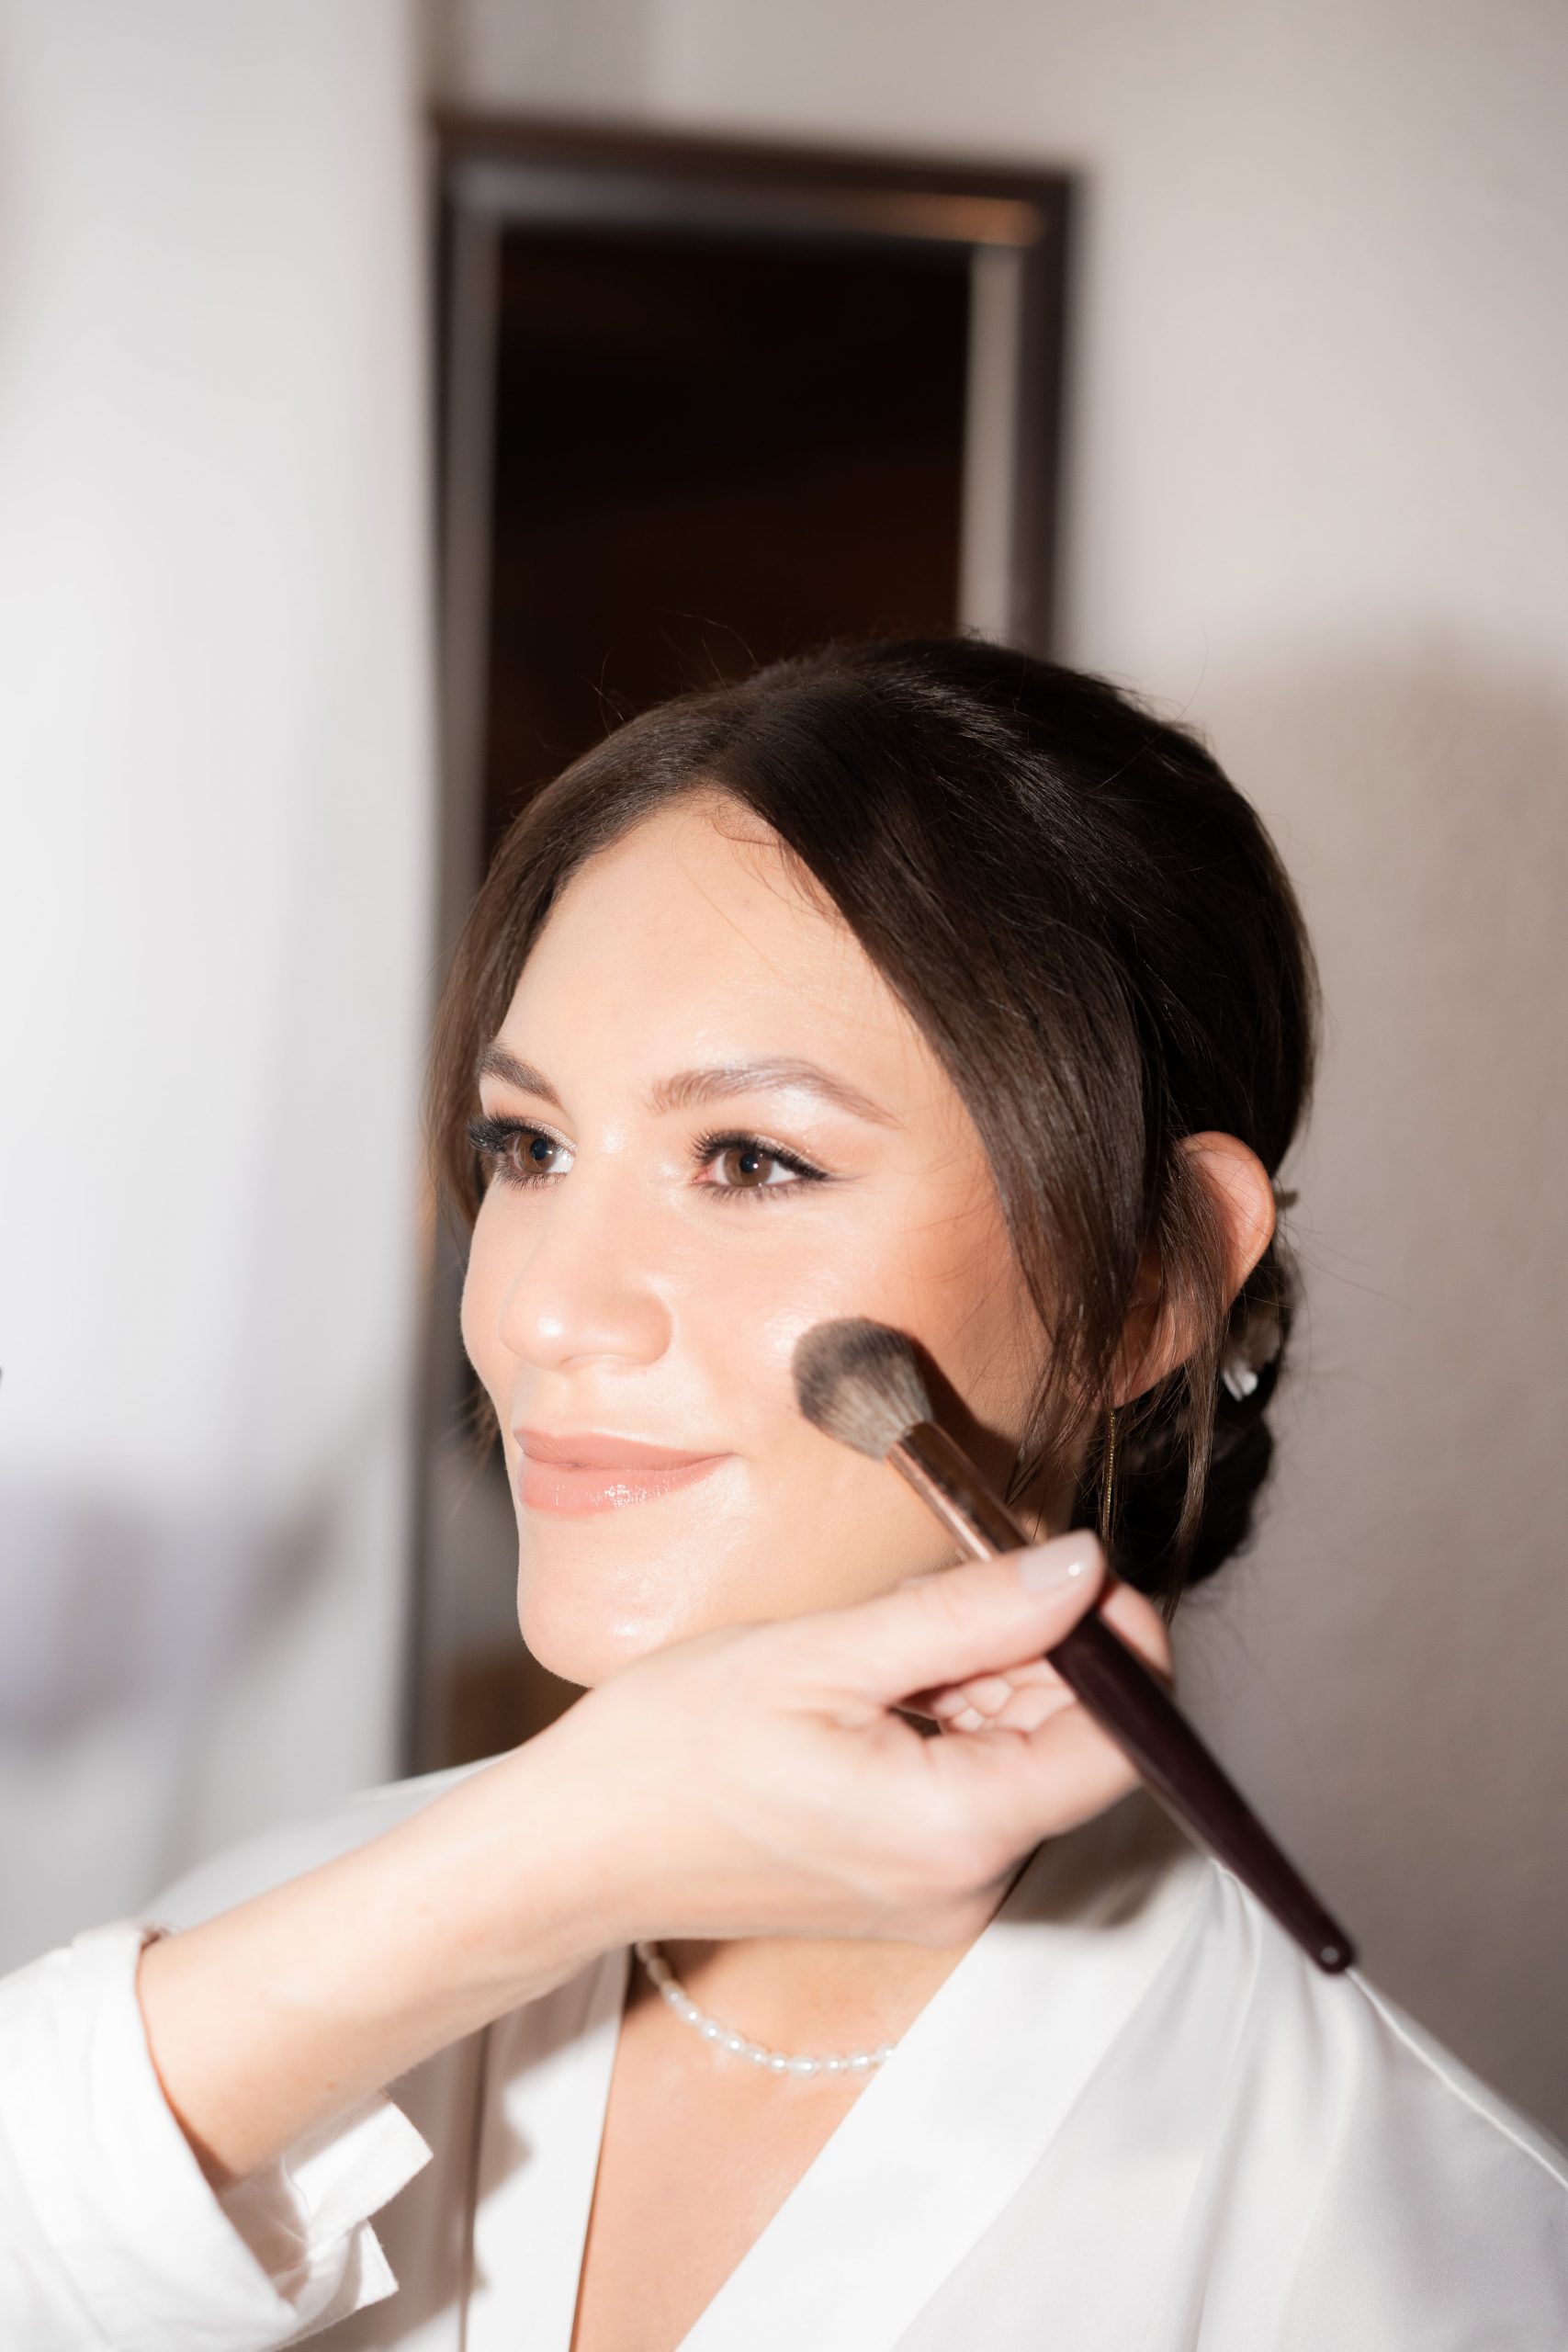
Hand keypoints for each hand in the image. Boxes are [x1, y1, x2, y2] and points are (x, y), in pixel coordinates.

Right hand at [514, 1529, 1171, 1955]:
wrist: (575, 1848)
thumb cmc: (670, 1752)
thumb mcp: (823, 1652)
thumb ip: (968, 1612)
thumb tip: (1082, 1567)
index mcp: (957, 1832)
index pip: (1119, 1746)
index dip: (1122, 1646)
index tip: (1077, 1567)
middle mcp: (967, 1882)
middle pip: (1072, 1744)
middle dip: (1034, 1646)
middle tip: (946, 1577)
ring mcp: (939, 1890)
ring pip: (1022, 1754)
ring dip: (983, 1673)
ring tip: (881, 1636)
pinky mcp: (910, 1881)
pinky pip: (973, 1784)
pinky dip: (948, 1715)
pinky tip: (872, 1679)